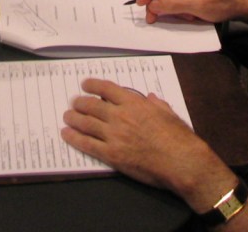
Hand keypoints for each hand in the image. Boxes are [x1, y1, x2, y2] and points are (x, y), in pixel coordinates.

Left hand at [62, 78, 225, 194]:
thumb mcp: (169, 113)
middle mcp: (121, 116)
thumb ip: (156, 104)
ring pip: (86, 123)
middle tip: (73, 102)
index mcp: (135, 103)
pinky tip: (66, 134)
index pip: (107, 89)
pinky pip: (87, 144)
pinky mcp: (112, 155)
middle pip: (92, 105)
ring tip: (67, 116)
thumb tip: (150, 98)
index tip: (85, 84)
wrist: (181, 162)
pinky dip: (74, 138)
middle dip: (79, 102)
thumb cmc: (179, 137)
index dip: (93, 85)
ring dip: (73, 118)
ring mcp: (114, 136)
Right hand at [135, 0, 247, 24]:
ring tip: (188, 17)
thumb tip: (153, 5)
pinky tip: (192, 16)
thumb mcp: (199, 7)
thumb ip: (175, 5)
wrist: (246, 5)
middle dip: (159, 2)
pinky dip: (181, 9)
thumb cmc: (226, 3)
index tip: (142, 4)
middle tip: (153, 18)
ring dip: (174, 8)